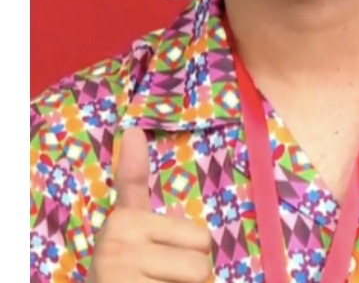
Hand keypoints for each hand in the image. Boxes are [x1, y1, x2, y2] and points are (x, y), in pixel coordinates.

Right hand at [87, 129, 212, 282]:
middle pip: (202, 261)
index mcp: (124, 220)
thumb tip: (132, 130)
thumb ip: (133, 181)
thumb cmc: (122, 260)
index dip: (195, 252)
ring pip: (196, 279)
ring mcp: (120, 274)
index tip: (173, 236)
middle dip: (190, 273)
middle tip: (160, 276)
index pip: (200, 237)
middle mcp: (117, 245)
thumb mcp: (129, 221)